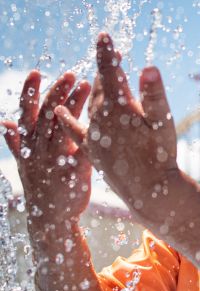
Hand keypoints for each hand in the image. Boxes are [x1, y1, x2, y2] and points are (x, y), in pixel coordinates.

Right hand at [1, 71, 91, 225]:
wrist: (50, 219)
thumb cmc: (41, 186)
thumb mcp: (25, 163)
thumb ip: (17, 142)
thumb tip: (4, 122)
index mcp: (28, 146)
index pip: (27, 113)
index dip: (30, 92)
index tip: (37, 72)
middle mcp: (38, 151)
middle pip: (46, 116)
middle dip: (57, 92)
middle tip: (71, 74)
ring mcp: (54, 162)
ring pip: (63, 127)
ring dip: (73, 105)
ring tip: (87, 86)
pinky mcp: (73, 172)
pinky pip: (81, 149)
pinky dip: (89, 134)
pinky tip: (100, 119)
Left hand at [55, 34, 178, 217]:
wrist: (149, 190)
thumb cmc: (161, 154)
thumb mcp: (163, 122)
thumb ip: (154, 93)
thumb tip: (148, 67)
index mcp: (118, 106)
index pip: (110, 71)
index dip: (107, 52)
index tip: (103, 35)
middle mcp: (101, 117)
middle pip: (101, 86)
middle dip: (107, 70)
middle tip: (112, 55)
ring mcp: (94, 134)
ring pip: (91, 105)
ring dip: (95, 90)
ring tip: (100, 80)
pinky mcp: (91, 150)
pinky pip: (74, 130)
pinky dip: (67, 119)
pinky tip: (59, 111)